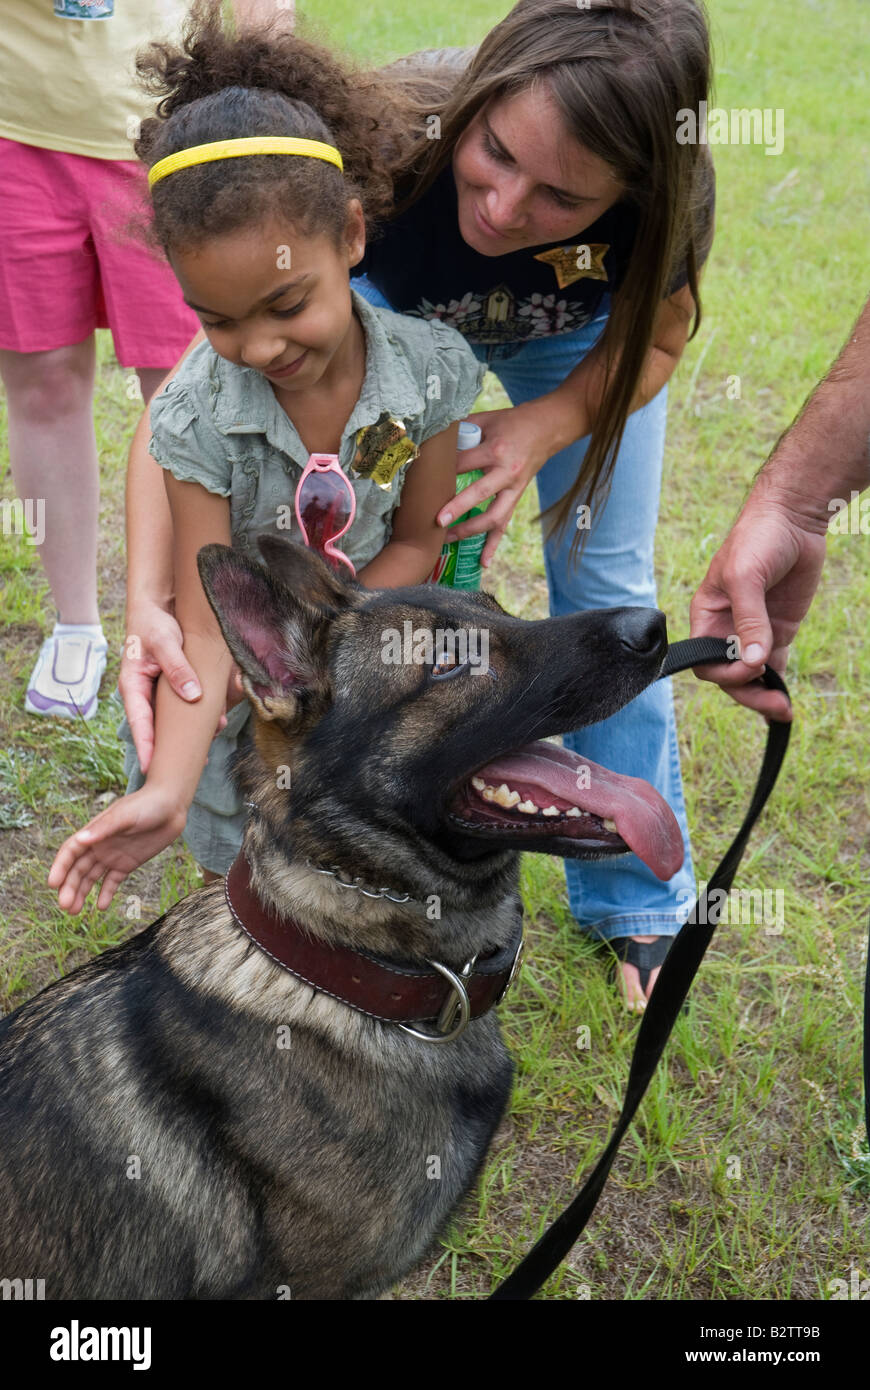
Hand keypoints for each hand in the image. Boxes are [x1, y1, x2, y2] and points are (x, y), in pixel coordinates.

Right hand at [48, 786, 187, 914]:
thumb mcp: (126, 815)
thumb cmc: (147, 804)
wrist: (172, 806)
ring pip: (92, 878)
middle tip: (65, 906)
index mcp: (94, 831)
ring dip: (82, 893)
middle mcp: (99, 845)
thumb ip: (105, 828)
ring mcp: (113, 855)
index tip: (53, 884)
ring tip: (75, 911)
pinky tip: (101, 907)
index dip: (60, 867)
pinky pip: (113, 881)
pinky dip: (106, 893)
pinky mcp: (128, 863)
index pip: (70, 851)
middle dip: (69, 887)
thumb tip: (81, 839)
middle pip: (78, 869)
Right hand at [121, 602, 239, 771]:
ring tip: (204, 753)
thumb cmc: (154, 623)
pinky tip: (215, 725)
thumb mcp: (166, 642)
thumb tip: (193, 696)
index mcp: (133, 685)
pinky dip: (198, 717)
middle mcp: (143, 694)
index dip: (146, 745)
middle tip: (182, 770)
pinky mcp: (172, 689)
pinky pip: (183, 708)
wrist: (158, 608)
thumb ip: (178, 668)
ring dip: (187, 735)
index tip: (151, 766)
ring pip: (171, 721)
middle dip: (168, 750)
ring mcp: (157, 694)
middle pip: (155, 729)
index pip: (139, 721)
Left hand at [436, 402, 558, 567]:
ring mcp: (514, 488)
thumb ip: (461, 429)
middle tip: (437, 521)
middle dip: (458, 508)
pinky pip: (505, 524)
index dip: (442, 471)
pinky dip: (493, 545)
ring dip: (471, 530)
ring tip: (448, 540)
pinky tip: (483, 562)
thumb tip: (433, 438)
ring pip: (494, 516)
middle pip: (480, 493)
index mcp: (496, 449)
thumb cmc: (513, 421)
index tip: (421, 479)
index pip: (463, 463)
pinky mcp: (517, 498)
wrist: (548, 428)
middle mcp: (506, 471)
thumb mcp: (487, 419)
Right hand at [689, 495, 827, 721]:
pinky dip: (777, 681)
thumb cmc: (757, 538)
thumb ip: (748, 620)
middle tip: (775, 703)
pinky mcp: (778, 629)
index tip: (750, 668)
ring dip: (764, 693)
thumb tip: (753, 661)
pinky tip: (785, 696)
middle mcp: (726, 628)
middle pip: (728, 675)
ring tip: (783, 708)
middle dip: (748, 692)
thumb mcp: (745, 576)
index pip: (705, 661)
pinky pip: (773, 664)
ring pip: (751, 675)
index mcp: (707, 616)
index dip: (726, 672)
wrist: (793, 519)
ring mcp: (754, 631)